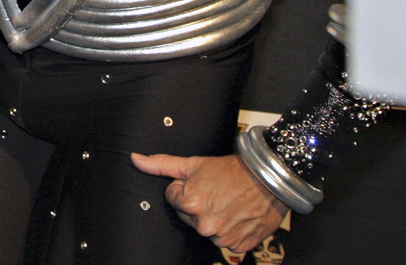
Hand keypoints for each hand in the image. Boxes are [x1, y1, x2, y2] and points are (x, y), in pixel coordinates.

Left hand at [132, 151, 286, 253]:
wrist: (270, 180)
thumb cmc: (233, 171)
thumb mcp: (193, 163)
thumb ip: (161, 164)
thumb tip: (136, 159)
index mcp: (190, 203)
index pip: (173, 197)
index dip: (185, 187)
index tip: (202, 183)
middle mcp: (204, 224)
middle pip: (188, 215)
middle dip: (198, 203)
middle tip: (216, 191)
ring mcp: (222, 237)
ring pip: (206, 228)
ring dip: (213, 217)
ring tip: (227, 202)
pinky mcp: (238, 246)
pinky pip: (225, 240)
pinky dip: (230, 229)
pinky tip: (236, 215)